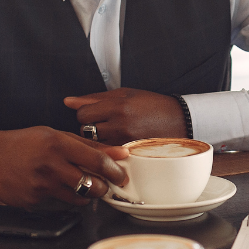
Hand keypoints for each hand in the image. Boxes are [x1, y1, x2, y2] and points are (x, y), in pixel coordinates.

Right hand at [0, 126, 129, 207]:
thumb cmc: (22, 143)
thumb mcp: (54, 135)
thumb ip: (87, 145)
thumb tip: (117, 152)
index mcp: (57, 144)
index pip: (97, 161)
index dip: (115, 171)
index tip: (122, 175)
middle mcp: (50, 165)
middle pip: (92, 185)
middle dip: (104, 188)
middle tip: (105, 184)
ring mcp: (41, 186)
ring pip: (79, 199)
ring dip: (86, 194)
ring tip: (80, 184)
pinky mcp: (33, 201)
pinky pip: (59, 203)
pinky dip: (63, 197)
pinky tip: (53, 186)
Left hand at [63, 88, 186, 144]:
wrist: (180, 120)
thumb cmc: (152, 105)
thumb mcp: (125, 94)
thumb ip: (95, 98)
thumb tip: (68, 101)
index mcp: (118, 106)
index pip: (83, 113)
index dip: (86, 113)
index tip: (94, 113)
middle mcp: (120, 124)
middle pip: (85, 130)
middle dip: (90, 127)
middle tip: (103, 124)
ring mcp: (125, 141)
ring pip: (95, 144)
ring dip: (98, 140)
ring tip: (112, 134)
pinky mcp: (130, 153)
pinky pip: (108, 154)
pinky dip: (109, 150)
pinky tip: (118, 143)